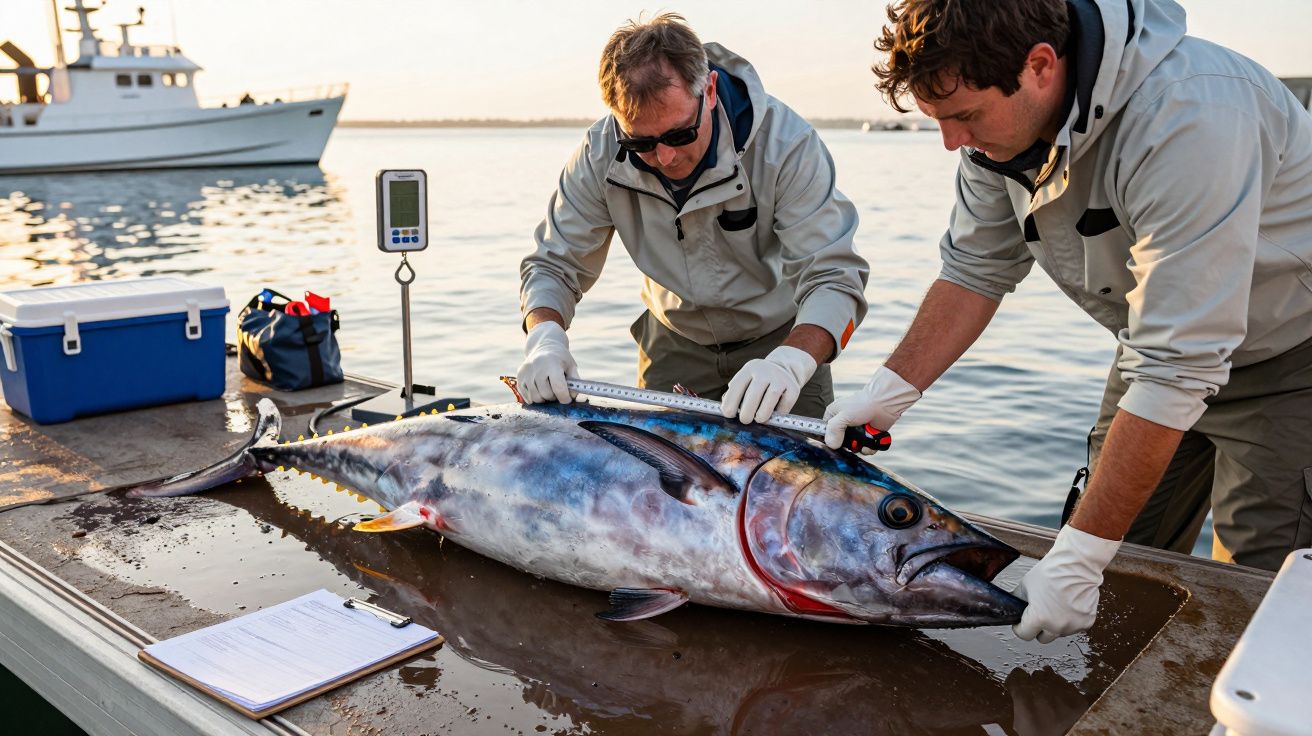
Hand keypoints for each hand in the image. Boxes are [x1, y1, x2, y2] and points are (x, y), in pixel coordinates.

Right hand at [515, 321, 577, 403]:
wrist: (544, 347)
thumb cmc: (560, 359)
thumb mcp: (571, 366)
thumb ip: (574, 381)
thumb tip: (572, 397)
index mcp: (552, 364)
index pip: (558, 388)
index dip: (565, 398)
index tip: (568, 399)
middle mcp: (537, 367)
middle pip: (546, 394)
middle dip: (554, 397)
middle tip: (557, 391)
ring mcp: (526, 372)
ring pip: (535, 398)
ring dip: (544, 398)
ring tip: (548, 390)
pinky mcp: (519, 376)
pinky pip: (526, 396)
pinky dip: (534, 398)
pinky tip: (539, 390)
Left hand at [720, 346, 816, 422]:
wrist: (784, 368)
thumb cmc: (758, 381)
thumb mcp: (746, 380)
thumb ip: (735, 393)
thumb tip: (726, 409)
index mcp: (749, 369)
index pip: (738, 385)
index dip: (731, 401)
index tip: (728, 414)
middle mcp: (765, 371)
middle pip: (754, 393)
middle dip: (747, 411)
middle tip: (744, 421)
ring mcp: (780, 378)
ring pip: (771, 397)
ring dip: (763, 413)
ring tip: (759, 420)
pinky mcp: (793, 387)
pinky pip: (785, 403)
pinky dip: (779, 412)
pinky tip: (774, 415)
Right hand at [822, 366, 920, 451]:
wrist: (884, 403)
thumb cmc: (862, 404)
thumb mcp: (843, 416)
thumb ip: (834, 430)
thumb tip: (831, 445)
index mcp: (834, 416)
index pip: (825, 432)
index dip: (829, 439)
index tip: (835, 444)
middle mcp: (845, 424)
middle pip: (840, 442)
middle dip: (846, 445)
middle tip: (852, 442)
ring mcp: (857, 431)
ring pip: (853, 447)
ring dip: (859, 447)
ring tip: (864, 441)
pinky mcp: (869, 436)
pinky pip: (865, 448)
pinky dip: (869, 448)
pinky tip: (871, 442)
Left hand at [1012, 525, 1120, 642]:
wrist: (1077, 564)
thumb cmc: (1051, 572)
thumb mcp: (1025, 585)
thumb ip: (1018, 601)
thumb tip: (1014, 609)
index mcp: (1039, 618)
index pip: (1024, 635)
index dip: (1020, 627)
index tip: (1021, 622)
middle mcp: (1057, 626)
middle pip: (1042, 638)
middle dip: (1039, 628)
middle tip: (1040, 612)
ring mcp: (1073, 626)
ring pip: (1059, 633)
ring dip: (1056, 624)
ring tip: (1057, 604)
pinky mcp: (1086, 623)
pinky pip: (1074, 627)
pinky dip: (1071, 619)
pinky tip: (1069, 604)